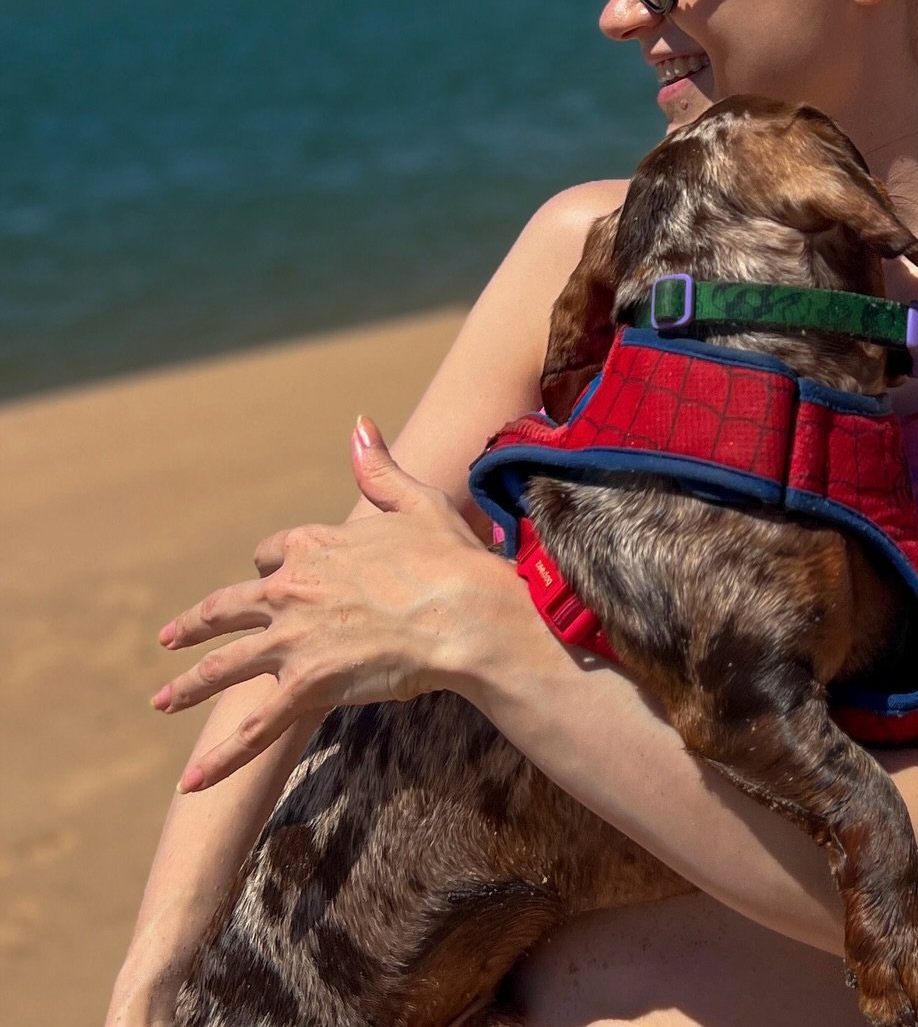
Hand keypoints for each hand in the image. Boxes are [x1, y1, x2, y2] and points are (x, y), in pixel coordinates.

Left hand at [152, 416, 503, 791]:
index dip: (272, 565)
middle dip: (198, 622)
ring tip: (161, 700)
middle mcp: (292, 589)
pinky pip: (254, 727)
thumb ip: (378, 469)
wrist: (466, 614)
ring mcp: (294, 640)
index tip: (270, 573)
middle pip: (229, 606)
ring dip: (189, 684)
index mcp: (316, 545)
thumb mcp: (415, 502)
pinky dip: (222, 756)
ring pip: (225, 665)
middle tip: (171, 636)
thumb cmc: (451, 559)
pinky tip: (192, 781)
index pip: (273, 553)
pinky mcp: (305, 686)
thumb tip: (358, 425)